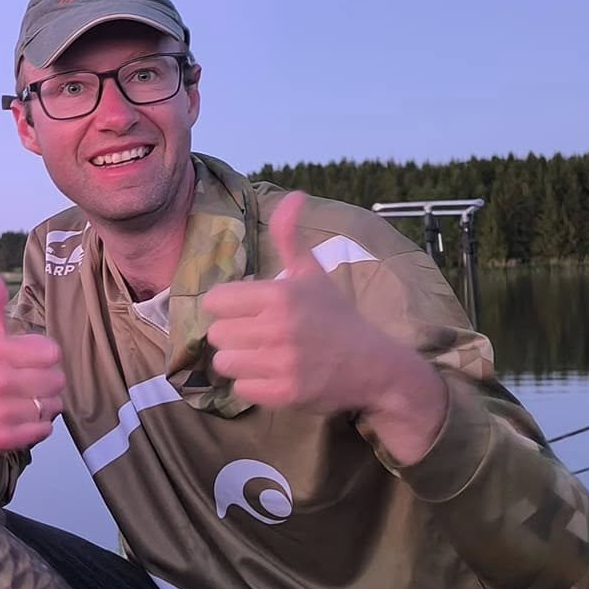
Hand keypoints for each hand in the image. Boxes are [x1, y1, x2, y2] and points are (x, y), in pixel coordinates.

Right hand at [0, 266, 66, 459]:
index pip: (52, 352)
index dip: (43, 356)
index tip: (24, 359)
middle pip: (57, 380)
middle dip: (46, 381)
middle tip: (24, 382)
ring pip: (53, 406)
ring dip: (43, 404)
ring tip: (21, 400)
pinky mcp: (3, 438)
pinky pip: (45, 429)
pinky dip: (38, 425)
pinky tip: (18, 418)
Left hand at [201, 192, 445, 458]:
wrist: (374, 364)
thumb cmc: (336, 316)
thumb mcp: (312, 273)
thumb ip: (290, 237)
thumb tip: (294, 195)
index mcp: (279, 295)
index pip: (214, 301)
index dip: (227, 306)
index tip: (246, 310)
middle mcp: (279, 328)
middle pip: (216, 333)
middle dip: (233, 334)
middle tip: (258, 335)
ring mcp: (282, 363)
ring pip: (223, 362)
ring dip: (239, 361)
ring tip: (264, 355)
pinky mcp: (285, 394)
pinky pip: (240, 389)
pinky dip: (253, 385)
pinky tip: (274, 375)